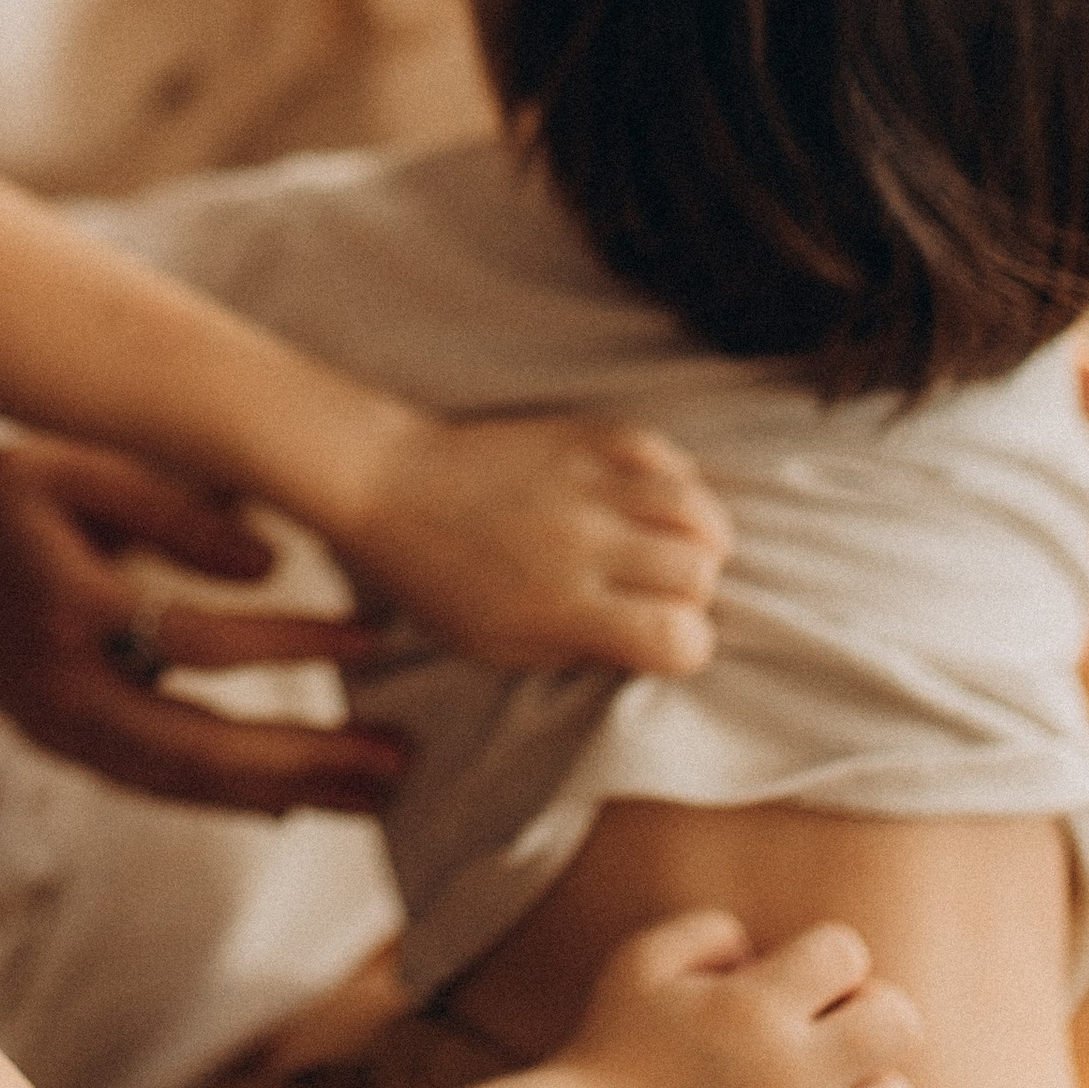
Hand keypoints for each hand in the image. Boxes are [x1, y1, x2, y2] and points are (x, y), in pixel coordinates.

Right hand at [0, 440, 406, 815]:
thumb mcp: (75, 466)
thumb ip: (171, 509)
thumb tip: (269, 563)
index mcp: (65, 607)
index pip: (198, 640)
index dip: (292, 642)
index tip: (374, 634)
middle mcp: (59, 687)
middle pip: (197, 746)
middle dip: (307, 759)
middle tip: (402, 761)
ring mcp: (56, 728)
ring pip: (181, 782)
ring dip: (285, 790)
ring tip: (376, 791)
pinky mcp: (59, 743)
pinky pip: (154, 783)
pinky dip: (227, 797)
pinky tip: (292, 801)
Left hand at [331, 411, 728, 676]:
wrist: (389, 487)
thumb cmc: (437, 582)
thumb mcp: (501, 646)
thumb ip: (580, 650)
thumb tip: (646, 643)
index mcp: (565, 606)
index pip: (677, 636)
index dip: (685, 647)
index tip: (662, 641)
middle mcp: (585, 543)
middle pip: (698, 570)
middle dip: (694, 591)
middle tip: (661, 593)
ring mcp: (585, 483)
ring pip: (694, 506)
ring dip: (699, 534)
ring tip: (675, 546)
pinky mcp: (580, 436)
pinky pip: (661, 451)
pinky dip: (674, 477)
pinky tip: (656, 498)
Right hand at [560, 909, 921, 1087]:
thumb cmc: (613, 1041)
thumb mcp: (641, 959)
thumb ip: (709, 930)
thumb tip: (763, 951)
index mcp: (756, 1007)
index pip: (846, 953)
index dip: (827, 954)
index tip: (795, 972)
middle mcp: (794, 1072)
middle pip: (899, 1025)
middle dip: (874, 1009)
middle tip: (832, 1020)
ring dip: (868, 1080)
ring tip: (824, 1078)